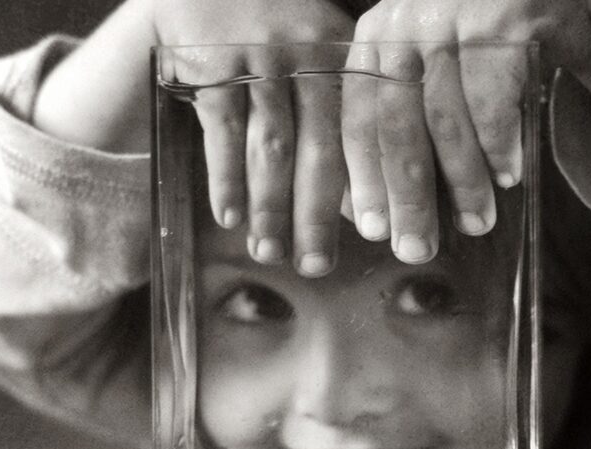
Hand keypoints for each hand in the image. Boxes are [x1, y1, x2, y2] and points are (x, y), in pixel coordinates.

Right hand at [154, 0, 355, 275]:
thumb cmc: (281, 39)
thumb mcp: (322, 62)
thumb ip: (345, 122)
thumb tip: (363, 206)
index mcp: (348, 55)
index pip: (367, 130)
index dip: (373, 185)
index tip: (377, 236)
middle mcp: (310, 53)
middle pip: (320, 147)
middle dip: (317, 214)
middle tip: (316, 266)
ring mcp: (260, 55)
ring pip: (270, 145)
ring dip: (270, 206)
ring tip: (270, 254)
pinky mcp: (213, 60)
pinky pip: (223, 129)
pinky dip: (226, 176)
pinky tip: (230, 216)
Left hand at [341, 0, 590, 262]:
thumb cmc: (481, 49)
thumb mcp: (429, 72)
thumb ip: (406, 123)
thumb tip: (387, 212)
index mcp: (375, 42)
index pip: (357, 119)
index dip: (364, 179)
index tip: (372, 231)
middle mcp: (404, 24)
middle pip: (395, 126)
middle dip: (407, 196)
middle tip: (416, 248)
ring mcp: (450, 16)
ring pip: (446, 117)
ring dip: (463, 180)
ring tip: (476, 223)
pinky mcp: (501, 16)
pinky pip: (494, 97)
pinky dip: (499, 144)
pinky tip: (508, 177)